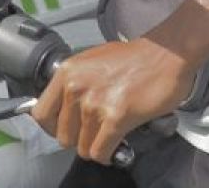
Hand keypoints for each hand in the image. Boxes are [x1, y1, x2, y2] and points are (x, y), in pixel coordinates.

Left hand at [32, 39, 194, 163]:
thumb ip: (74, 83)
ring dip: (97, 145)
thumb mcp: (93, 61)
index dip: (53, 128)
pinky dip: (108, 154)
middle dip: (80, 138)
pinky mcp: (116, 118)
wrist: (167, 54)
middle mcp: (76, 87)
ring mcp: (95, 103)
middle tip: (96, 131)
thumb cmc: (136, 57)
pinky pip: (101, 151)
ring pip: (83, 147)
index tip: (66, 129)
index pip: (41, 115)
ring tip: (110, 135)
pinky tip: (116, 146)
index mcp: (68, 72)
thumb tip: (63, 109)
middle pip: (63, 137)